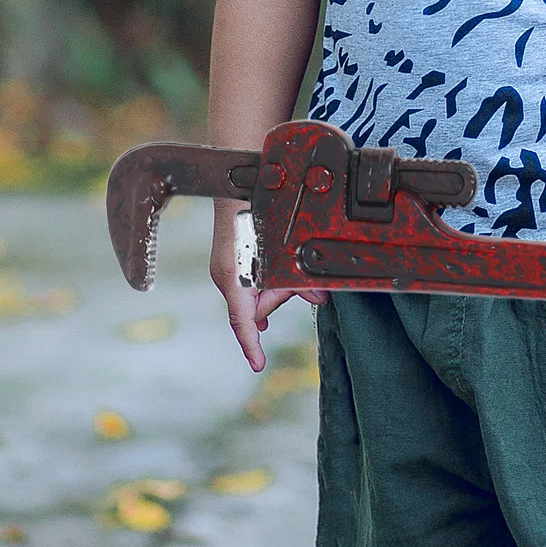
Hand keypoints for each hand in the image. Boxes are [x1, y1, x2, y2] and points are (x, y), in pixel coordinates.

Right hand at [210, 200, 325, 371]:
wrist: (238, 181)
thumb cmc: (256, 214)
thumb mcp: (284, 253)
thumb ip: (300, 281)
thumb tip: (319, 300)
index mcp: (234, 278)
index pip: (242, 321)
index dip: (251, 346)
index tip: (258, 365)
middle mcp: (227, 277)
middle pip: (256, 308)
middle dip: (280, 303)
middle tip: (307, 290)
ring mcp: (226, 269)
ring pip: (256, 294)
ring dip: (278, 290)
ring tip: (298, 276)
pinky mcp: (231, 261)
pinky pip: (251, 283)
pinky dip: (268, 285)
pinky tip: (284, 283)